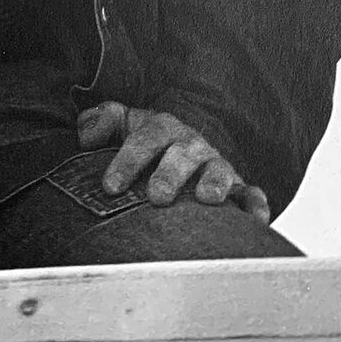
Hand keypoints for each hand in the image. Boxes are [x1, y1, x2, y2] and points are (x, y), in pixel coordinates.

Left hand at [75, 101, 269, 224]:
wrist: (183, 149)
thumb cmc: (147, 143)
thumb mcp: (123, 125)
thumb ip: (102, 122)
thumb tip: (85, 135)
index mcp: (162, 128)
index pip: (145, 138)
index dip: (127, 160)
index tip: (110, 186)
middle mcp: (191, 145)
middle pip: (183, 154)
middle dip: (170, 174)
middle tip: (156, 197)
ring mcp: (216, 166)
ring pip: (220, 170)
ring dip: (214, 183)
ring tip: (206, 200)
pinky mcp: (238, 189)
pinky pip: (251, 194)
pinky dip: (255, 204)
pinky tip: (253, 219)